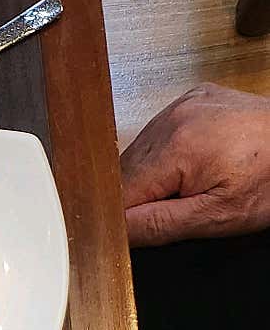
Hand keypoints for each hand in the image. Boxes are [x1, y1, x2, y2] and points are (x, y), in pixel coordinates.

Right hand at [121, 84, 269, 245]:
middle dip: (143, 196)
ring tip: (193, 182)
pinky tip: (193, 162)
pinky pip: (158, 134)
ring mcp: (183, 104)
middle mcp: (175, 117)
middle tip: (182, 204)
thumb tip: (114, 230)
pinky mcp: (191, 99)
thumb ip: (157, 225)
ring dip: (153, 176)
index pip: (119, 193)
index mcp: (177, 146)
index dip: (127, 217)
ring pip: (138, 153)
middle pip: (125, 172)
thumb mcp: (215, 217)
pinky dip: (165, 155)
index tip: (146, 228)